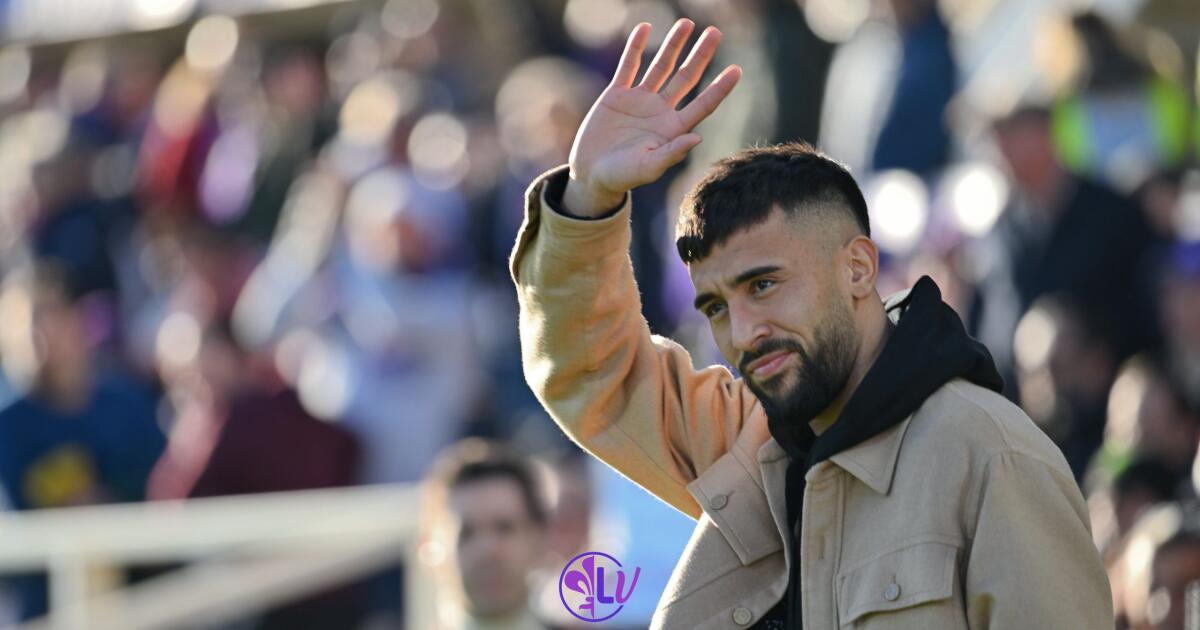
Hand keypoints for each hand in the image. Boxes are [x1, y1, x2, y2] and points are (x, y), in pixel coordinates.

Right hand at [562, 19, 741, 216]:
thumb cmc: (622, 177)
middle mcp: (660, 111)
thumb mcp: (647, 168)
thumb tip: (697, 137)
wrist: (590, 175)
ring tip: (686, 23)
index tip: (737, 70)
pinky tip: (645, 27)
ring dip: (673, 45)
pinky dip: (635, 47)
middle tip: (715, 32)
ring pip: (660, 66)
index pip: (703, 105)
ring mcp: (639, 101)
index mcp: (673, 129)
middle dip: (701, 55)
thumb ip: (671, 153)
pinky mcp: (616, 95)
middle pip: (686, 77)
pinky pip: (628, 66)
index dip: (720, 88)